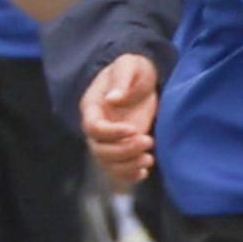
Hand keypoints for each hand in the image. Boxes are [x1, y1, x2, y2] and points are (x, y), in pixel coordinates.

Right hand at [80, 51, 159, 189]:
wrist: (142, 79)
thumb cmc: (135, 69)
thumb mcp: (130, 65)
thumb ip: (122, 78)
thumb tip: (113, 98)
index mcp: (93, 108)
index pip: (94, 128)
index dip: (111, 133)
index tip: (134, 129)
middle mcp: (98, 128)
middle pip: (99, 150)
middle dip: (123, 150)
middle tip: (148, 141)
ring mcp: (109, 140)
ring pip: (108, 163)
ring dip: (127, 166)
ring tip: (149, 159)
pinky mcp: (123, 148)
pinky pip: (118, 169)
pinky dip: (128, 175)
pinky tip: (144, 173)